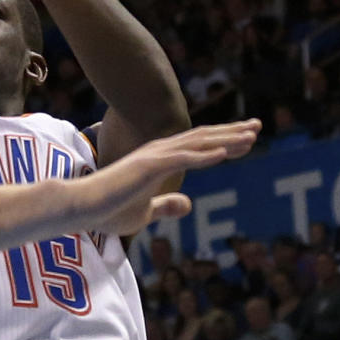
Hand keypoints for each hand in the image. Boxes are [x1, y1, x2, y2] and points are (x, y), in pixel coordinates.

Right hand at [77, 120, 260, 237]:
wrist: (81, 208)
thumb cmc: (108, 211)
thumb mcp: (145, 213)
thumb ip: (166, 206)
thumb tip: (188, 203)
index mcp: (158, 161)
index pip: (198, 147)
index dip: (224, 141)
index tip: (247, 139)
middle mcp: (159, 153)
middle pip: (203, 139)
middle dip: (233, 132)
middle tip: (259, 126)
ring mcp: (154, 158)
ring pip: (198, 144)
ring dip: (227, 138)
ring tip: (252, 135)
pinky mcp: (149, 167)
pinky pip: (183, 158)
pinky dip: (206, 154)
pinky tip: (227, 152)